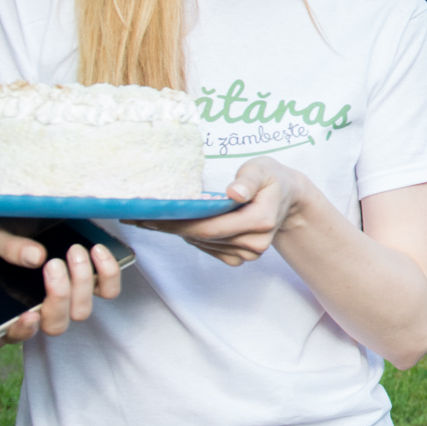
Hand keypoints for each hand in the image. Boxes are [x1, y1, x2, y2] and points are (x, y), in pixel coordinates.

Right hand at [0, 218, 123, 354]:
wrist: (26, 224)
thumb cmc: (3, 238)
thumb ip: (8, 248)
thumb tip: (36, 257)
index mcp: (9, 309)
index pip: (14, 333)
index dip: (23, 330)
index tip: (29, 315)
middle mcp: (41, 311)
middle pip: (56, 325)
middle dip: (59, 295)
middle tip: (53, 263)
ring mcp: (68, 301)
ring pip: (82, 311)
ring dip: (82, 282)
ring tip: (75, 250)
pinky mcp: (90, 285)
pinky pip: (107, 291)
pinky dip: (108, 274)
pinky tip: (97, 250)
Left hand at [144, 157, 300, 265]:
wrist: (287, 197)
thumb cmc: (271, 179)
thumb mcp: (262, 169)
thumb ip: (248, 180)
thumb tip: (234, 193)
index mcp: (260, 220)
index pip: (212, 227)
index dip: (179, 223)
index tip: (152, 215)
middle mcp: (255, 242)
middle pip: (203, 238)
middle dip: (170, 227)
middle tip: (139, 216)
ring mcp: (249, 252)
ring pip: (204, 244)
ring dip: (178, 232)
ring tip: (154, 217)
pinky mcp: (241, 256)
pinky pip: (209, 250)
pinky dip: (192, 238)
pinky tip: (178, 225)